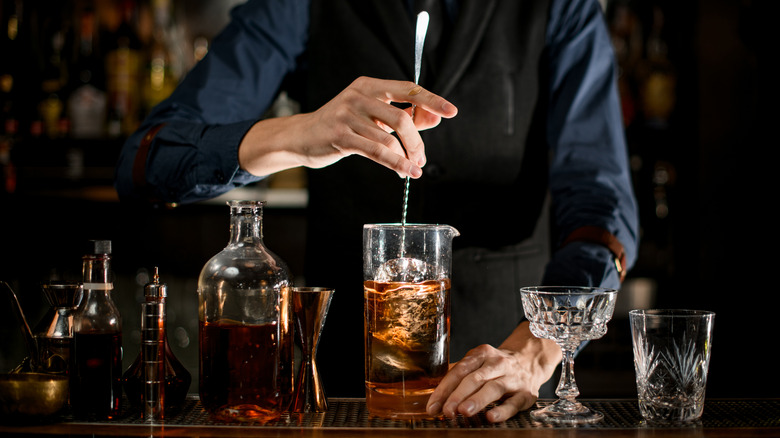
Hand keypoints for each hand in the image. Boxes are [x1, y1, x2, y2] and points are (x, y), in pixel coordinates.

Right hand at [238, 76, 456, 177]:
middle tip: (421, 158)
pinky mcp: (340, 137)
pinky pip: (376, 152)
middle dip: (417, 142)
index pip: (408, 89)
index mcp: (369, 86)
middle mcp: (358, 96)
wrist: (302, 137)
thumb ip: (402, 115)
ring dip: (407, 157)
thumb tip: (434, 118)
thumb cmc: (342, 126)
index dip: (432, 100)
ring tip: (412, 169)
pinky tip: (405, 173)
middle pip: (402, 118)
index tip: (451, 112)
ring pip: (390, 138)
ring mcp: (347, 116)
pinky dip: (395, 164)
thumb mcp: (372, 116)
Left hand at [426, 322, 560, 422]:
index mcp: (481, 354)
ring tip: (463, 412)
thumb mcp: (478, 361)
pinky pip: (513, 403)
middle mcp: (497, 364)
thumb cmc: (497, 366)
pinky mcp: (526, 394)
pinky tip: (490, 417)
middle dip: (457, 396)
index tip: (433, 405)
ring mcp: (512, 378)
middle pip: (474, 379)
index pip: (459, 371)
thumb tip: (433, 391)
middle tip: (446, 411)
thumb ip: (458, 373)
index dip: (444, 389)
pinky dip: (502, 410)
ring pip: (493, 388)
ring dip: (477, 400)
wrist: (531, 360)